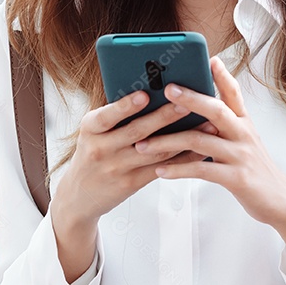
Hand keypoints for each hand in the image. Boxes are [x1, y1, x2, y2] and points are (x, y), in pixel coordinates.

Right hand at [51, 90, 218, 229]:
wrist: (80, 195)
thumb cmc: (94, 150)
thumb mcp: (94, 131)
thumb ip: (116, 114)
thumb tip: (153, 89)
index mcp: (90, 128)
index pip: (107, 115)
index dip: (126, 106)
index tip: (145, 94)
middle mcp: (101, 148)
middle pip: (137, 131)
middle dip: (164, 116)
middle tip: (187, 103)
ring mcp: (117, 167)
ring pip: (155, 150)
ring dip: (182, 136)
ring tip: (205, 123)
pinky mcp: (131, 183)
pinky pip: (161, 168)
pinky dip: (182, 158)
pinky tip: (199, 148)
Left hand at [136, 57, 285, 229]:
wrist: (279, 200)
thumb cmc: (255, 169)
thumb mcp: (244, 141)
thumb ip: (224, 126)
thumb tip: (198, 110)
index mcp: (244, 122)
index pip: (233, 93)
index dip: (222, 75)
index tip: (209, 59)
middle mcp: (243, 134)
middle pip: (216, 109)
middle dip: (190, 98)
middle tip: (167, 89)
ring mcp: (240, 155)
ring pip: (200, 140)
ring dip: (168, 141)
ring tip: (143, 144)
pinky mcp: (236, 178)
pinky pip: (201, 170)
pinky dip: (178, 170)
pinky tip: (160, 171)